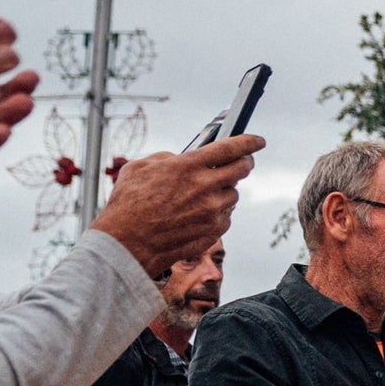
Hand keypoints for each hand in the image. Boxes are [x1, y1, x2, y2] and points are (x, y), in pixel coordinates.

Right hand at [90, 133, 263, 275]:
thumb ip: (168, 158)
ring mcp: (212, 210)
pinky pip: (226, 215)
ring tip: (207, 191)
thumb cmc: (128, 204)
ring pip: (233, 194)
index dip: (249, 142)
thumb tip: (185, 158)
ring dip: (225, 190)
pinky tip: (200, 211)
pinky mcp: (215, 230)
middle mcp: (205, 187)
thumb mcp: (140, 168)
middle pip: (242, 169)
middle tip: (242, 161)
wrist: (126, 244)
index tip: (258, 141)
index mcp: (188, 166)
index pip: (231, 148)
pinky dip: (217, 211)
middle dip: (244, 163)